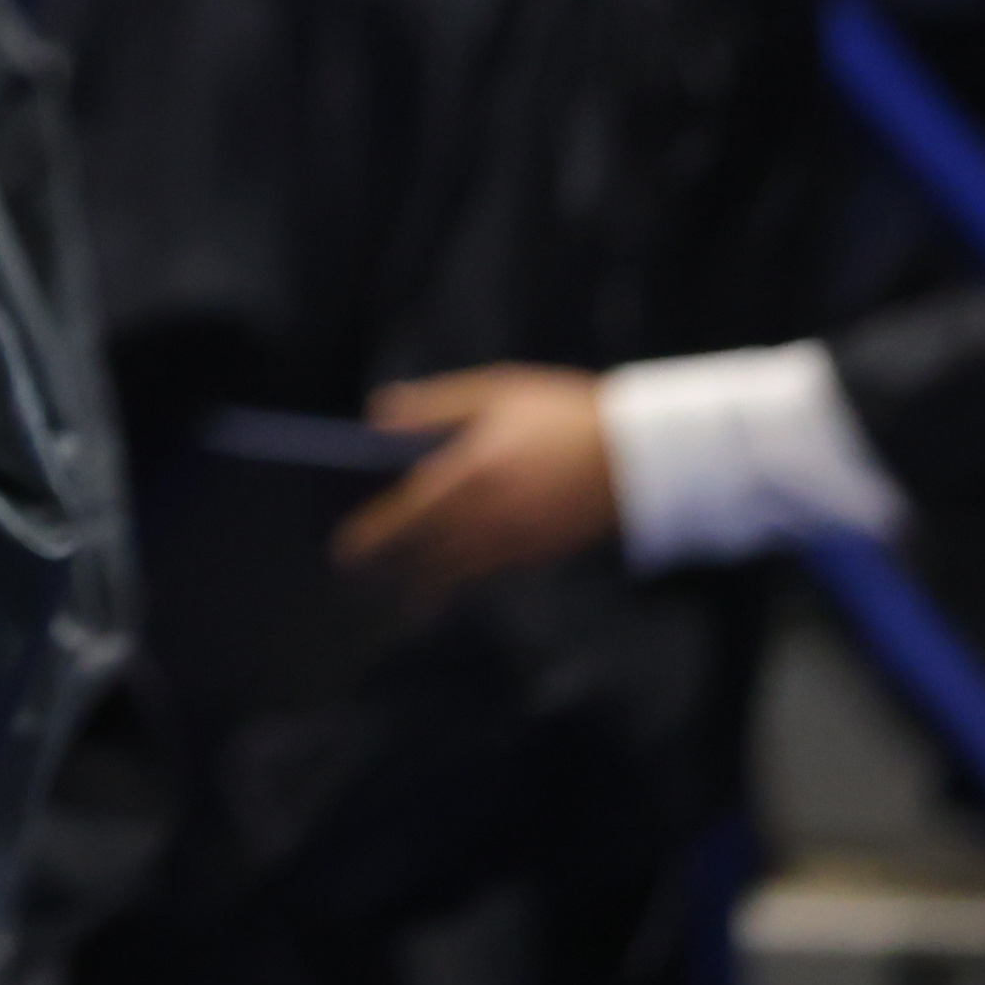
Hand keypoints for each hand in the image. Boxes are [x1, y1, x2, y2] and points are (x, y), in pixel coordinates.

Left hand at [336, 368, 621, 598]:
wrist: (640, 454)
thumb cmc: (562, 414)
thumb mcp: (494, 392)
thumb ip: (433, 407)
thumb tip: (377, 418)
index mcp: (472, 472)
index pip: (409, 514)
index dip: (374, 536)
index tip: (344, 551)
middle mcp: (490, 516)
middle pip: (428, 554)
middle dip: (392, 569)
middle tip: (358, 581)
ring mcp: (518, 541)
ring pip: (459, 572)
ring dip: (426, 582)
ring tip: (396, 591)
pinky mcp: (542, 553)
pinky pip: (491, 574)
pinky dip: (465, 579)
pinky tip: (451, 578)